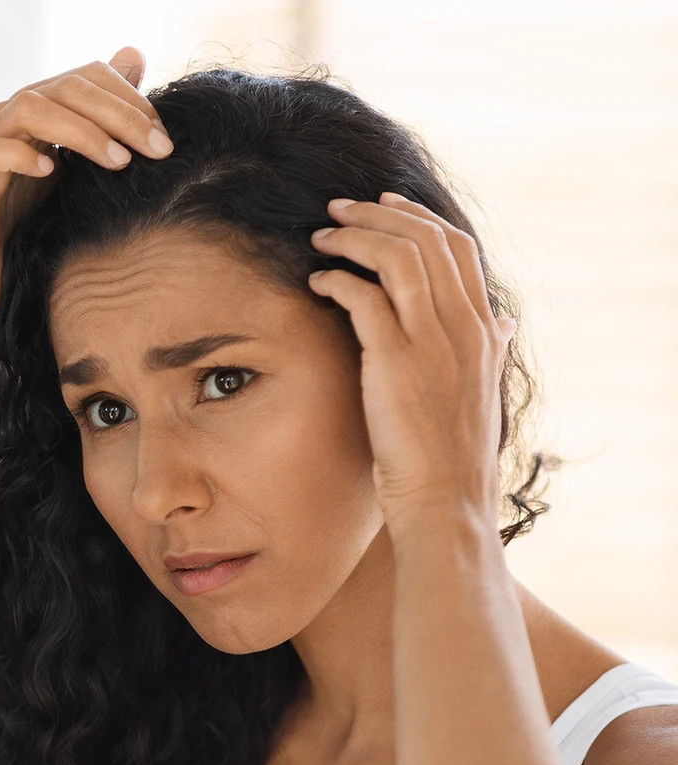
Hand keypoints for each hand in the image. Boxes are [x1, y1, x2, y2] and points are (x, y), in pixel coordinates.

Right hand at [0, 45, 173, 333]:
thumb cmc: (31, 232)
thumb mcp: (79, 178)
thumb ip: (105, 126)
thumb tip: (136, 57)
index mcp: (37, 116)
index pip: (86, 78)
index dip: (129, 98)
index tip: (163, 137)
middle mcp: (7, 122)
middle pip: (64, 88)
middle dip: (119, 114)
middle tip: (157, 148)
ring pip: (27, 108)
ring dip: (80, 131)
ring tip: (117, 161)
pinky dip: (17, 155)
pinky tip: (50, 173)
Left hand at [306, 192, 517, 530]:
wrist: (447, 501)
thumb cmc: (453, 456)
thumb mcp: (482, 393)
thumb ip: (490, 350)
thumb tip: (505, 323)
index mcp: (484, 330)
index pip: (458, 247)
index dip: (420, 218)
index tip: (385, 204)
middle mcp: (464, 327)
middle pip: (426, 239)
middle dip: (378, 214)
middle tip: (338, 209)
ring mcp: (432, 341)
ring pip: (396, 257)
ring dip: (353, 238)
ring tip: (321, 238)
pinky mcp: (395, 360)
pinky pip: (363, 297)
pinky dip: (337, 279)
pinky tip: (317, 282)